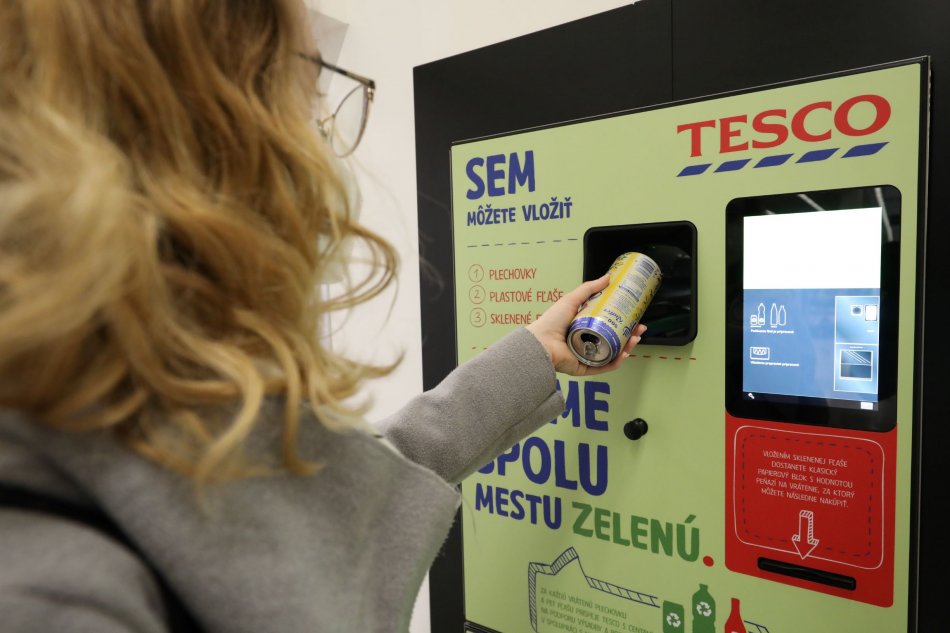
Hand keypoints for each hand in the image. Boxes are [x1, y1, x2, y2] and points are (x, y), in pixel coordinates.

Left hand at [526, 275, 646, 375]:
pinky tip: (624, 354)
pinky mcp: (585, 367)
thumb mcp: (572, 299)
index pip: (609, 326)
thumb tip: (607, 277)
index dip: (623, 323)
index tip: (635, 317)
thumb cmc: (552, 321)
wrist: (541, 341)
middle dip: (630, 336)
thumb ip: (589, 288)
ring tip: (634, 339)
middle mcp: (586, 342)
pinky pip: (604, 367)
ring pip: (612, 354)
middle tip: (640, 329)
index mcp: (584, 328)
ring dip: (627, 348)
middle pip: (614, 341)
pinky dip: (616, 362)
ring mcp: (587, 356)